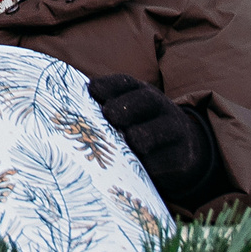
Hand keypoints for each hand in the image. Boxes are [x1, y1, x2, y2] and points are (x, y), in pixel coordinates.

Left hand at [87, 74, 224, 204]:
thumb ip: (101, 112)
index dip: (109, 85)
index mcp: (141, 94)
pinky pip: (167, 160)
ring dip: (141, 135)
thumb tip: (67, 115)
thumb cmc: (139, 130)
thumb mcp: (125, 116)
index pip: (125, 84)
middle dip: (126, 106)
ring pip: (160, 129)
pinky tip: (139, 167)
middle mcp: (160, 107)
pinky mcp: (182, 157)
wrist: (183, 150)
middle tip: (109, 115)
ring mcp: (174, 130)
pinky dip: (153, 164)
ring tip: (129, 141)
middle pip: (145, 99)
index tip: (92, 90)